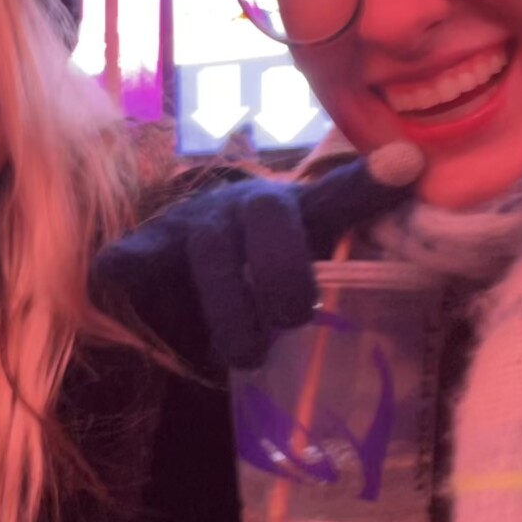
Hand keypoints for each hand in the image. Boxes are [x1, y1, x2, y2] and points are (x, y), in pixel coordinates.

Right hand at [93, 143, 422, 369]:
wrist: (182, 257)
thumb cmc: (262, 270)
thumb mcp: (309, 266)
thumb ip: (353, 266)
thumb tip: (408, 229)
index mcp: (298, 210)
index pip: (338, 195)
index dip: (370, 183)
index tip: (408, 165)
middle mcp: (247, 206)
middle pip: (269, 220)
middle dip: (283, 274)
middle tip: (292, 316)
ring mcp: (195, 224)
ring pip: (212, 252)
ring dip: (229, 308)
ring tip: (244, 355)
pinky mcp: (147, 248)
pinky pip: (138, 254)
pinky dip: (129, 264)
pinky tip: (112, 274)